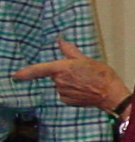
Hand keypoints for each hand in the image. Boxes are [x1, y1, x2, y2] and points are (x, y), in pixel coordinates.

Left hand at [14, 39, 128, 114]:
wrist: (110, 94)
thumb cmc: (101, 76)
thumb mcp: (86, 60)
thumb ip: (70, 51)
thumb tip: (61, 41)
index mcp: (62, 69)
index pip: (39, 69)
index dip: (26, 72)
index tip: (16, 75)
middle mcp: (59, 81)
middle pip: (55, 75)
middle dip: (64, 73)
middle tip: (81, 73)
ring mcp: (62, 92)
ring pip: (60, 84)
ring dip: (69, 82)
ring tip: (85, 82)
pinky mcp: (66, 100)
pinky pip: (65, 93)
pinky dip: (72, 91)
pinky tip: (83, 89)